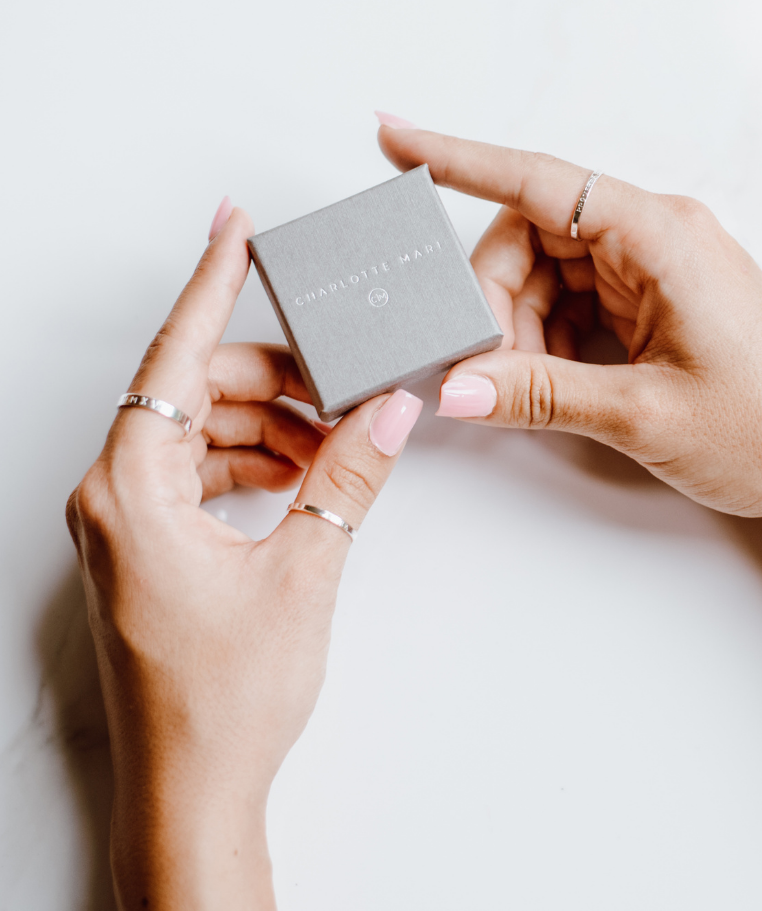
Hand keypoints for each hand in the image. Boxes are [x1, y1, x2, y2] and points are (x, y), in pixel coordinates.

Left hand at [65, 206, 422, 909]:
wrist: (191, 790)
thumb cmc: (224, 700)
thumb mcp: (303, 572)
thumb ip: (349, 478)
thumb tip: (390, 412)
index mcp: (129, 490)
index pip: (174, 360)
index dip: (210, 285)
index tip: (232, 229)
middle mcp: (112, 497)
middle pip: (194, 395)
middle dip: (271, 381)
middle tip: (341, 383)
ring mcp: (125, 523)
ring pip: (198, 434)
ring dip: (267, 426)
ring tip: (333, 442)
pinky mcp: (147, 547)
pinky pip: (197, 473)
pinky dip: (251, 462)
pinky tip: (301, 475)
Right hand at [378, 127, 761, 525]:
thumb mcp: (643, 413)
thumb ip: (540, 393)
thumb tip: (454, 389)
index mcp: (660, 236)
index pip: (537, 181)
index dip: (456, 158)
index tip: (393, 139)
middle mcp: (659, 238)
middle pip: (534, 235)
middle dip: (494, 298)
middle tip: (482, 367)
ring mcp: (661, 270)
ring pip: (551, 273)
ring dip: (522, 327)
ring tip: (526, 387)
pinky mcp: (664, 303)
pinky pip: (580, 302)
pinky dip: (552, 339)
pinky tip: (555, 381)